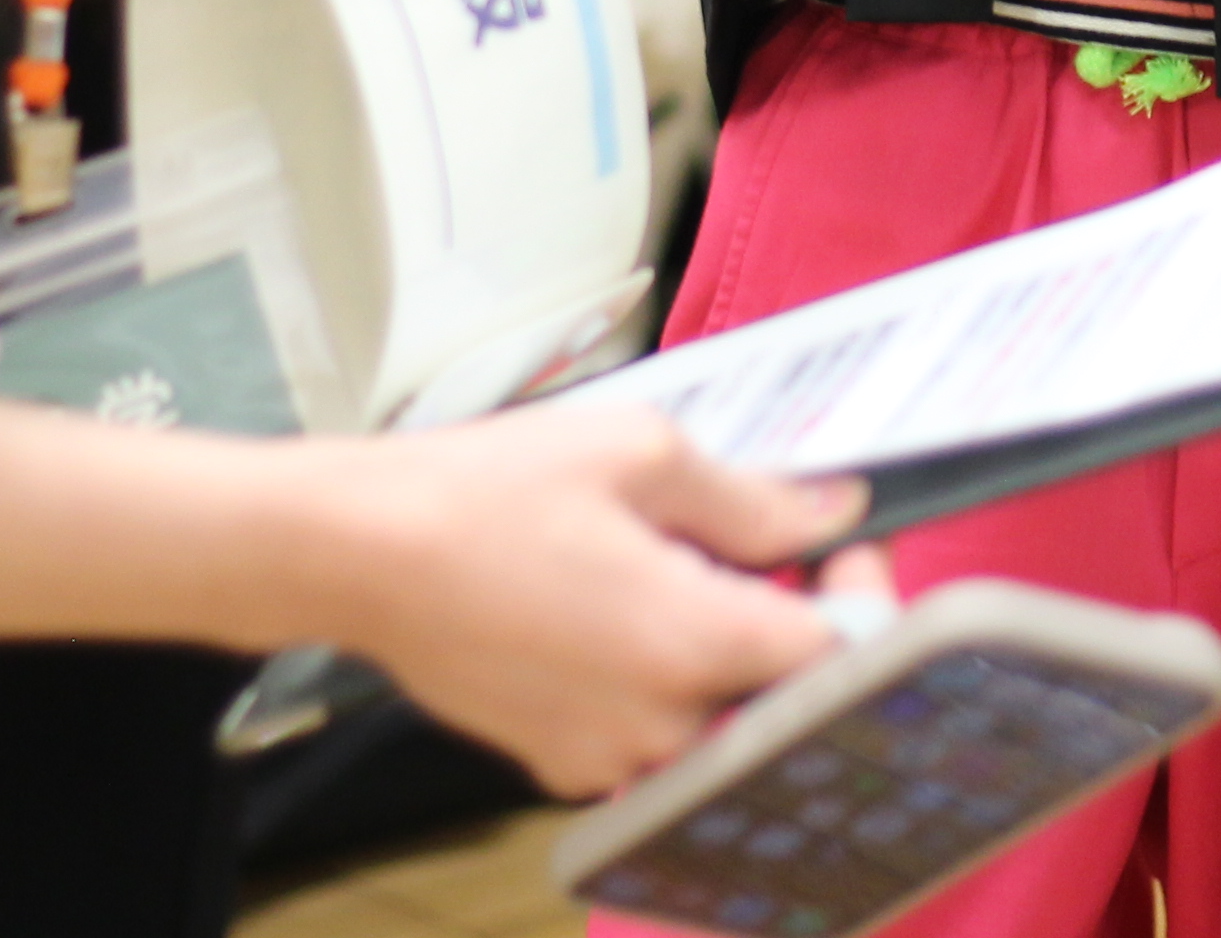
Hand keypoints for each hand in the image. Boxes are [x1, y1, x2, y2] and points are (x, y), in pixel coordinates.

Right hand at [313, 400, 864, 794]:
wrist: (363, 553)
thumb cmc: (493, 489)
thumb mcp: (642, 453)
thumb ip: (754, 498)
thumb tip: (834, 513)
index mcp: (694, 642)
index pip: (839, 649)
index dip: (856, 592)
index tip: (841, 547)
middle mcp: (661, 723)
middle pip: (781, 686)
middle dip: (785, 615)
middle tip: (749, 545)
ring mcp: (608, 756)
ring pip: (717, 712)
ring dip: (719, 649)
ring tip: (667, 570)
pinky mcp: (562, 766)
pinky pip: (653, 732)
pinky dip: (659, 681)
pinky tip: (614, 614)